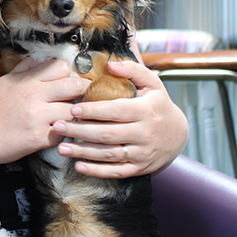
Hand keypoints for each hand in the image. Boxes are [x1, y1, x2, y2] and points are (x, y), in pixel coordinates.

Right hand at [0, 58, 87, 165]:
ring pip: (74, 109)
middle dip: (83, 90)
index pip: (61, 67)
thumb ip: (24, 68)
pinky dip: (66, 131)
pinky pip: (65, 131)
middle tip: (83, 97)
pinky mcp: (40, 137)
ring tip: (71, 116)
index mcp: (27, 80)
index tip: (68, 81)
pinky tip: (60, 131)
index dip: (68, 73)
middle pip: (74, 85)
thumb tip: (38, 58)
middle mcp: (34, 95)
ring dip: (75, 113)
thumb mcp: (5, 82)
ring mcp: (38, 116)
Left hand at [51, 59, 187, 177]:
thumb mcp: (152, 83)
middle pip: (108, 134)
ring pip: (109, 155)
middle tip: (57, 126)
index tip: (73, 109)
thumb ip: (132, 70)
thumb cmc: (158, 104)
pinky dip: (97, 171)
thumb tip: (110, 64)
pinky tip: (78, 166)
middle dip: (80, 131)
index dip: (94, 111)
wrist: (178, 135)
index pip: (116, 111)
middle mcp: (144, 133)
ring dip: (83, 152)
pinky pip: (116, 172)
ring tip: (61, 148)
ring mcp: (142, 153)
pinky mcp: (139, 168)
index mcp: (146, 110)